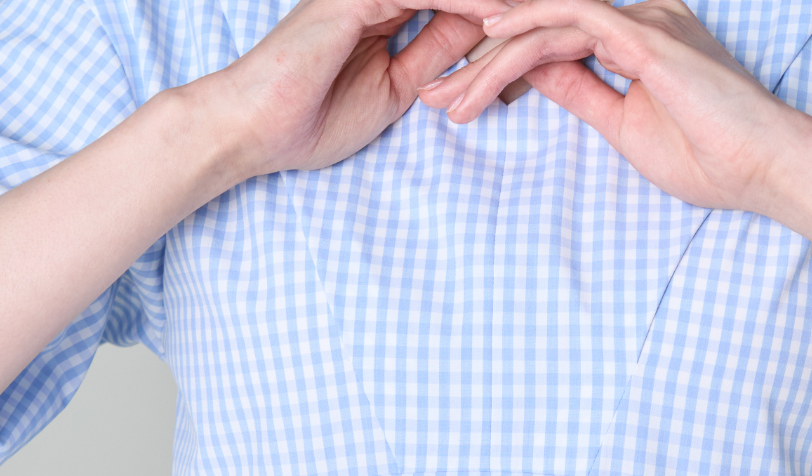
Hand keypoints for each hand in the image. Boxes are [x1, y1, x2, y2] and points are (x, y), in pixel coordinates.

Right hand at [200, 0, 511, 179]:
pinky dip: (462, 1)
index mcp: (384, 12)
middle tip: (557, 4)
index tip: (540, 19)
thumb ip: (429, 62)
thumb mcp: (392, 92)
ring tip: (538, 6)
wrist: (254, 126)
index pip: (450, 2)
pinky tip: (498, 11)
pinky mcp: (353, 0)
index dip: (492, 9)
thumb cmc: (311, 120)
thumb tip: (471, 45)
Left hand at [416, 0, 811, 217]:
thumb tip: (537, 80)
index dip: (494, 70)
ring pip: (544, 23)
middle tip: (430, 96)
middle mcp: (634, 19)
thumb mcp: (625, 126)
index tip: (450, 100)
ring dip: (488, 60)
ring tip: (446, 95)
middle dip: (476, 62)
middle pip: (537, 27)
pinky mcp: (645, 35)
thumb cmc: (711, 157)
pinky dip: (527, 26)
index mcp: (631, 40)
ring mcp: (641, 21)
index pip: (548, 43)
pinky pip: (572, 18)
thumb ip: (582, 95)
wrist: (767, 167)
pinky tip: (488, 39)